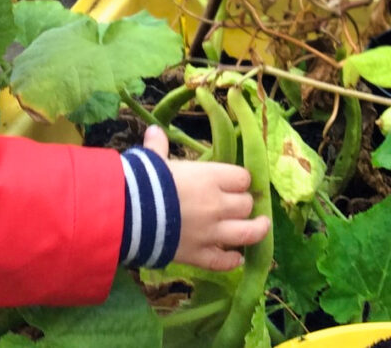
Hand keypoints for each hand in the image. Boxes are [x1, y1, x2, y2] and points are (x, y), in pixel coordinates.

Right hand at [142, 125, 270, 270]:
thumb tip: (154, 130)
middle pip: (245, 205)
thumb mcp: (152, 160)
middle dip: (244, 203)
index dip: (240, 180)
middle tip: (240, 204)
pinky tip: (236, 259)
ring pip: (247, 233)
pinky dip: (232, 261)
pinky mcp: (199, 255)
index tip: (236, 182)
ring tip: (262, 226)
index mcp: (209, 178)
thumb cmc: (143, 181)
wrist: (128, 215)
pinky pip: (223, 261)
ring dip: (257, 230)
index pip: (242, 178)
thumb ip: (158, 147)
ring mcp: (210, 233)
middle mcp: (217, 205)